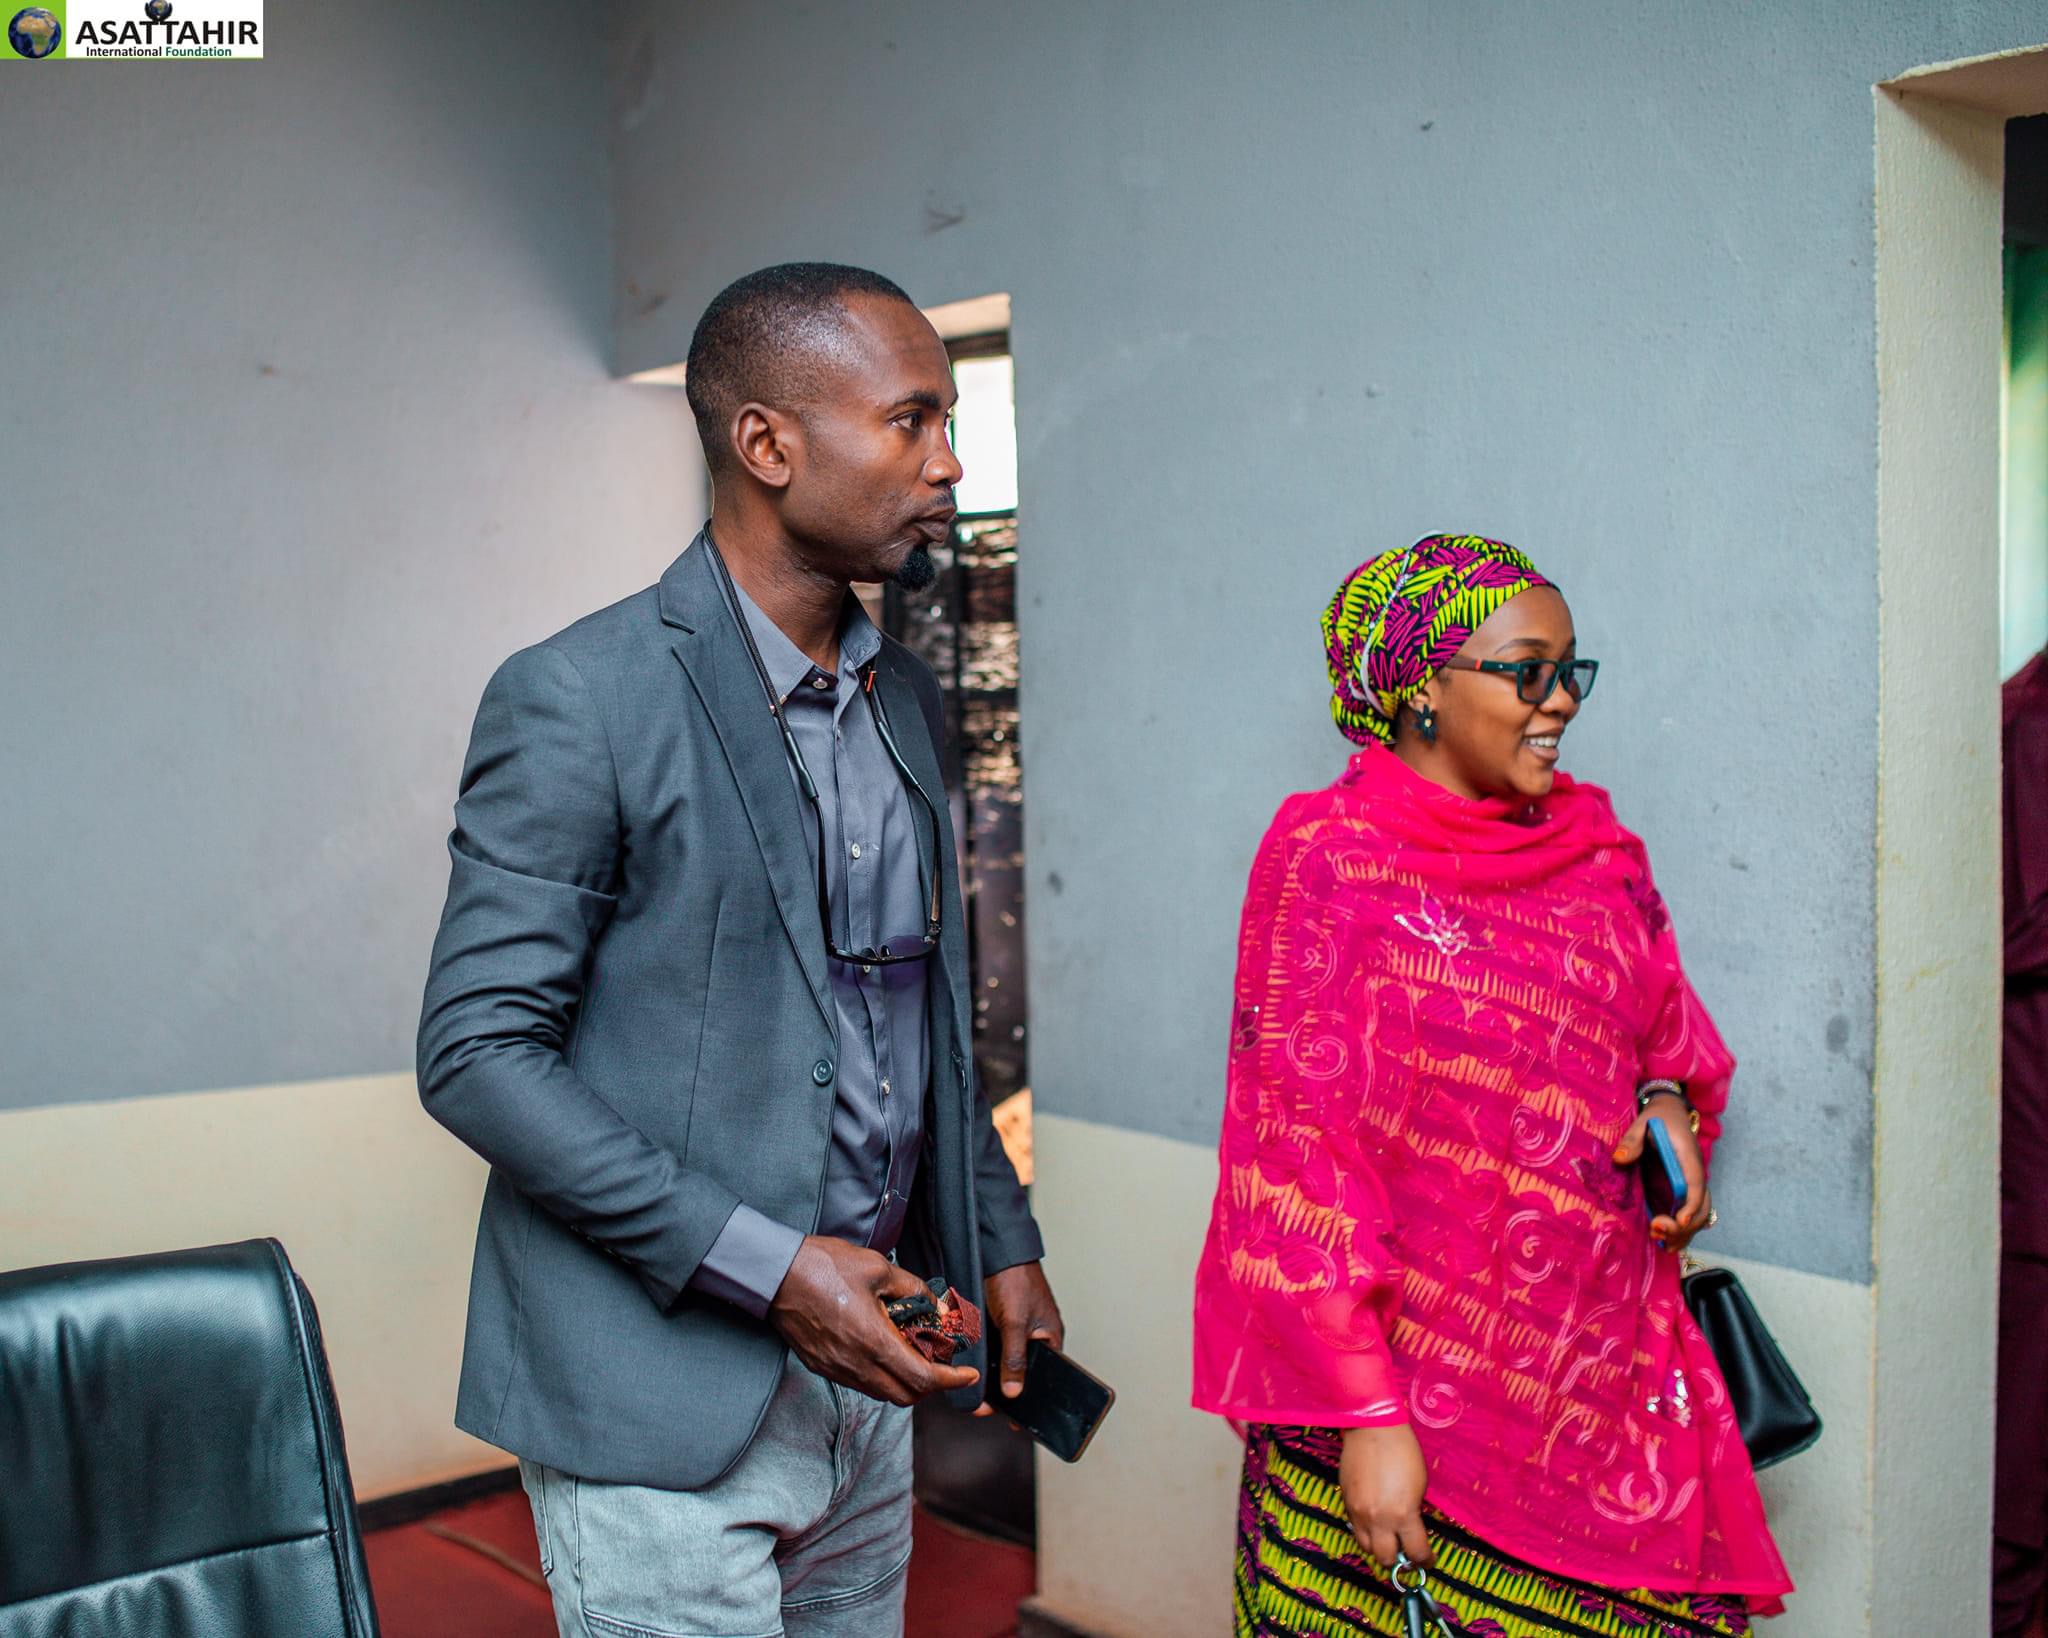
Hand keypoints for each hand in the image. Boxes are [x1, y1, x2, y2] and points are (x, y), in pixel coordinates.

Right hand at [767, 1237, 980, 1406]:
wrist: (774, 1274)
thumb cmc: (823, 1266)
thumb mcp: (878, 1267)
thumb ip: (912, 1290)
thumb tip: (936, 1306)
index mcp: (873, 1342)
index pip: (922, 1379)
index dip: (951, 1380)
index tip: (968, 1373)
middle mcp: (855, 1365)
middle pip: (905, 1396)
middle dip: (931, 1385)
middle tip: (943, 1363)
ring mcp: (836, 1369)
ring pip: (882, 1393)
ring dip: (905, 1381)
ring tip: (914, 1354)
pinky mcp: (822, 1366)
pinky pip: (861, 1383)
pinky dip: (881, 1376)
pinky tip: (884, 1350)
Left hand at [974, 1261, 1063, 1415]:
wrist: (997, 1251)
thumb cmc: (1017, 1280)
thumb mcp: (1016, 1323)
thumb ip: (1015, 1358)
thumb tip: (1014, 1392)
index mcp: (1049, 1341)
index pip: (1043, 1380)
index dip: (1030, 1400)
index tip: (1014, 1420)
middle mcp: (1032, 1340)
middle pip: (1019, 1373)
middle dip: (1003, 1390)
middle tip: (984, 1406)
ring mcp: (1013, 1333)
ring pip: (1001, 1362)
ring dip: (990, 1373)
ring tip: (974, 1390)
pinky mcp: (995, 1325)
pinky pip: (989, 1348)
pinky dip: (980, 1356)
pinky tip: (968, 1366)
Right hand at [1339, 1423, 1431, 1569]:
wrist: (1372, 1427)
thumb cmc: (1403, 1451)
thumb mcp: (1419, 1485)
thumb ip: (1413, 1512)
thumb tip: (1410, 1528)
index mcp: (1403, 1515)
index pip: (1416, 1552)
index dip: (1425, 1560)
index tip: (1428, 1559)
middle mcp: (1378, 1519)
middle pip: (1385, 1559)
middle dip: (1398, 1559)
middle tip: (1406, 1550)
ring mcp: (1358, 1512)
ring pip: (1366, 1547)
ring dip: (1378, 1546)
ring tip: (1387, 1536)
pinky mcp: (1345, 1501)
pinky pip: (1355, 1527)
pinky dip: (1366, 1530)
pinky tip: (1374, 1519)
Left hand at [1612, 1093, 1712, 1253]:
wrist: (1670, 1115)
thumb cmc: (1658, 1119)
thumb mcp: (1642, 1122)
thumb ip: (1632, 1139)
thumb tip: (1620, 1158)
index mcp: (1688, 1158)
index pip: (1695, 1184)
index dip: (1690, 1204)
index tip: (1679, 1220)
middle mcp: (1695, 1175)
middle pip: (1700, 1206)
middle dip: (1684, 1225)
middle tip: (1657, 1231)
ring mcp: (1691, 1186)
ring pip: (1698, 1216)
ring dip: (1684, 1233)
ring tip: (1662, 1243)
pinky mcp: (1682, 1193)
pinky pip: (1689, 1216)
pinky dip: (1682, 1232)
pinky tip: (1667, 1245)